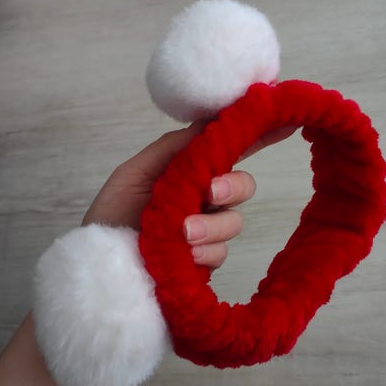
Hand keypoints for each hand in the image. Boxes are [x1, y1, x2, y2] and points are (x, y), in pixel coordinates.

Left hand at [82, 120, 295, 269]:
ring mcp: (207, 231)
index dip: (257, 136)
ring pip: (234, 220)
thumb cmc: (112, 215)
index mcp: (188, 173)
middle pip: (242, 185)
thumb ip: (175, 148)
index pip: (228, 150)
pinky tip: (184, 256)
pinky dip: (205, 252)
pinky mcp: (206, 262)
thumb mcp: (136, 173)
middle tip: (210, 192)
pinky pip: (222, 252)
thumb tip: (213, 120)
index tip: (285, 123)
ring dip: (211, 225)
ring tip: (183, 234)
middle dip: (232, 186)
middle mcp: (203, 199)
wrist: (101, 265)